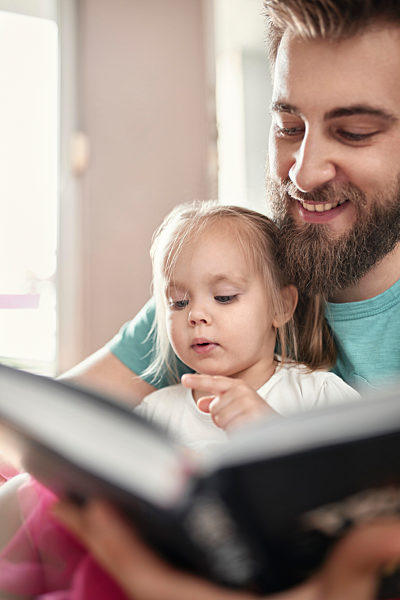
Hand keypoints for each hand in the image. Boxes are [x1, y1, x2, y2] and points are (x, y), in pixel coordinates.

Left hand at [53, 499, 399, 599]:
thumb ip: (357, 564)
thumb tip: (394, 525)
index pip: (151, 579)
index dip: (119, 543)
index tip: (91, 503)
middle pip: (132, 572)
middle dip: (96, 535)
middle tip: (61, 496)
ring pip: (139, 573)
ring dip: (111, 540)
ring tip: (82, 505)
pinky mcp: (201, 598)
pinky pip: (154, 574)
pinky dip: (134, 551)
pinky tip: (132, 529)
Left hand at [181, 373, 274, 430]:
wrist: (279, 432)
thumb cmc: (255, 419)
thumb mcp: (235, 408)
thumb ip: (218, 404)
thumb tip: (202, 403)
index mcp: (239, 386)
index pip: (215, 382)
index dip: (198, 380)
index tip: (184, 379)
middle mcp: (243, 391)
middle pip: (214, 407)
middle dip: (221, 418)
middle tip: (238, 420)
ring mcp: (248, 402)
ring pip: (220, 418)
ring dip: (229, 426)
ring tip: (244, 425)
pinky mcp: (252, 415)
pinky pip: (229, 427)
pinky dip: (235, 432)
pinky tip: (247, 430)